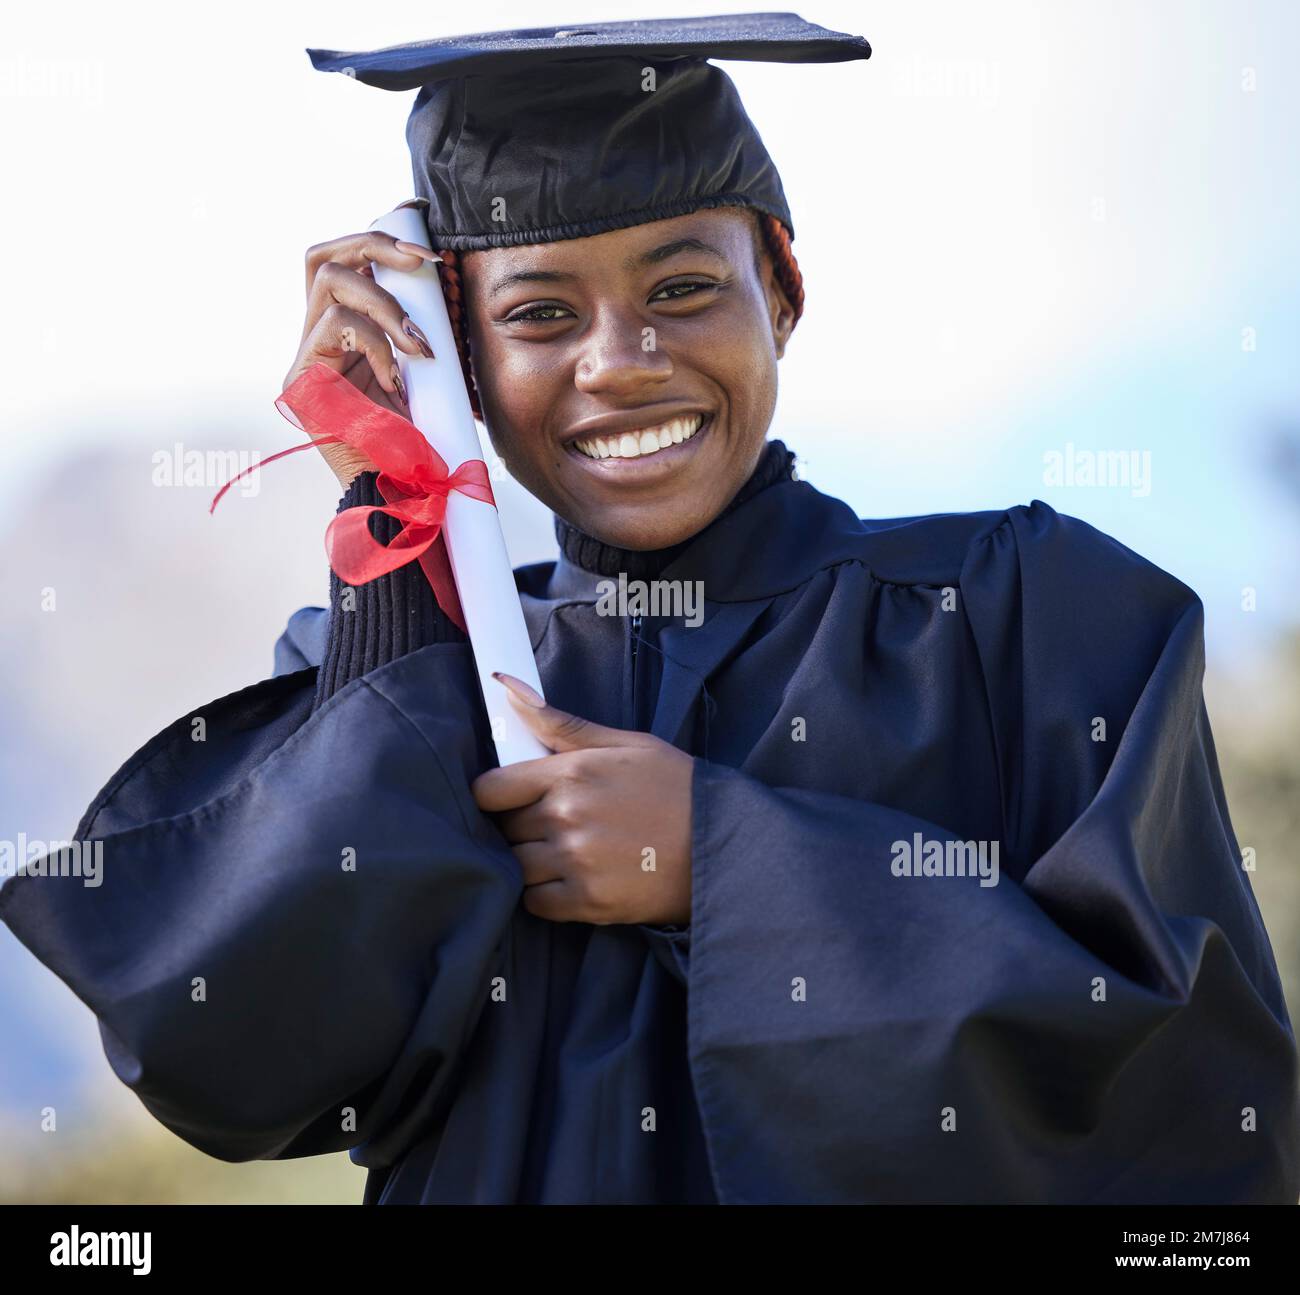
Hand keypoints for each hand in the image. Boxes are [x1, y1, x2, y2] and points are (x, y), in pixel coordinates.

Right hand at [287, 199, 440, 488]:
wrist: (404, 502)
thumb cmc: (420, 446)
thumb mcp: (425, 377)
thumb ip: (415, 333)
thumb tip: (438, 278)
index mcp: (341, 340)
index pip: (340, 265)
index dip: (379, 244)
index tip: (432, 252)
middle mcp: (315, 345)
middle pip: (321, 256)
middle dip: (375, 245)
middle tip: (425, 262)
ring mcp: (304, 362)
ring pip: (330, 281)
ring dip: (386, 304)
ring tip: (419, 347)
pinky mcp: (301, 381)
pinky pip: (337, 324)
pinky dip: (377, 341)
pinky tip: (397, 379)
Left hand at [471, 674, 693, 926]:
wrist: (723, 843)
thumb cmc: (675, 787)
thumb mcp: (624, 743)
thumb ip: (560, 723)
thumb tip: (505, 686)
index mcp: (571, 773)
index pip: (489, 790)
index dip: (496, 795)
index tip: (511, 798)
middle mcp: (566, 817)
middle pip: (504, 829)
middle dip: (519, 826)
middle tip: (552, 825)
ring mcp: (576, 862)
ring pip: (515, 866)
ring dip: (530, 862)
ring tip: (563, 853)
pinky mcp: (588, 902)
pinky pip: (535, 903)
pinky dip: (544, 894)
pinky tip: (571, 880)